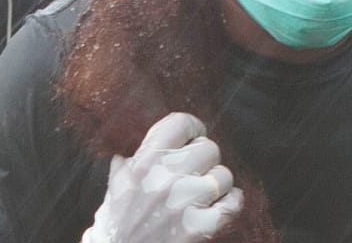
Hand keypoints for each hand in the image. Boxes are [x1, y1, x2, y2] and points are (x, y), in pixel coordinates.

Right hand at [82, 112, 242, 241]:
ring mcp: (184, 203)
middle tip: (195, 172)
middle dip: (204, 160)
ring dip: (216, 184)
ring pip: (223, 175)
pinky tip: (217, 206)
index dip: (192, 129)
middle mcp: (165, 179)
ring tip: (202, 193)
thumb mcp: (119, 183)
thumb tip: (144, 141)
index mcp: (144, 163)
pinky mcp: (198, 227)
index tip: (192, 137)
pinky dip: (230, 203)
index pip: (180, 123)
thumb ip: (135, 159)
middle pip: (209, 148)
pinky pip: (233, 202)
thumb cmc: (119, 221)